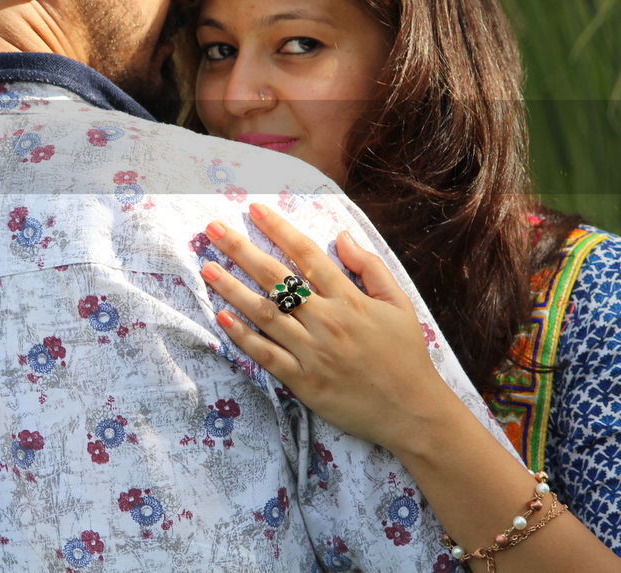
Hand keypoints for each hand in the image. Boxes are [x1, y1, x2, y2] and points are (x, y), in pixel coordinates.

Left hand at [200, 202, 454, 451]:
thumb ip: (370, 268)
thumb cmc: (405, 356)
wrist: (413, 412)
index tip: (255, 209)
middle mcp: (327, 321)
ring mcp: (312, 352)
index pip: (307, 255)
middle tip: (214, 229)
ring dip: (232, 289)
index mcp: (350, 299)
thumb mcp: (399, 304)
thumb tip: (341, 235)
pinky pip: (265, 354)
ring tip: (207, 268)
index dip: (279, 229)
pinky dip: (242, 336)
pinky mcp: (303, 381)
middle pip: (276, 278)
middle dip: (241, 250)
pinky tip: (221, 316)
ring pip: (264, 313)